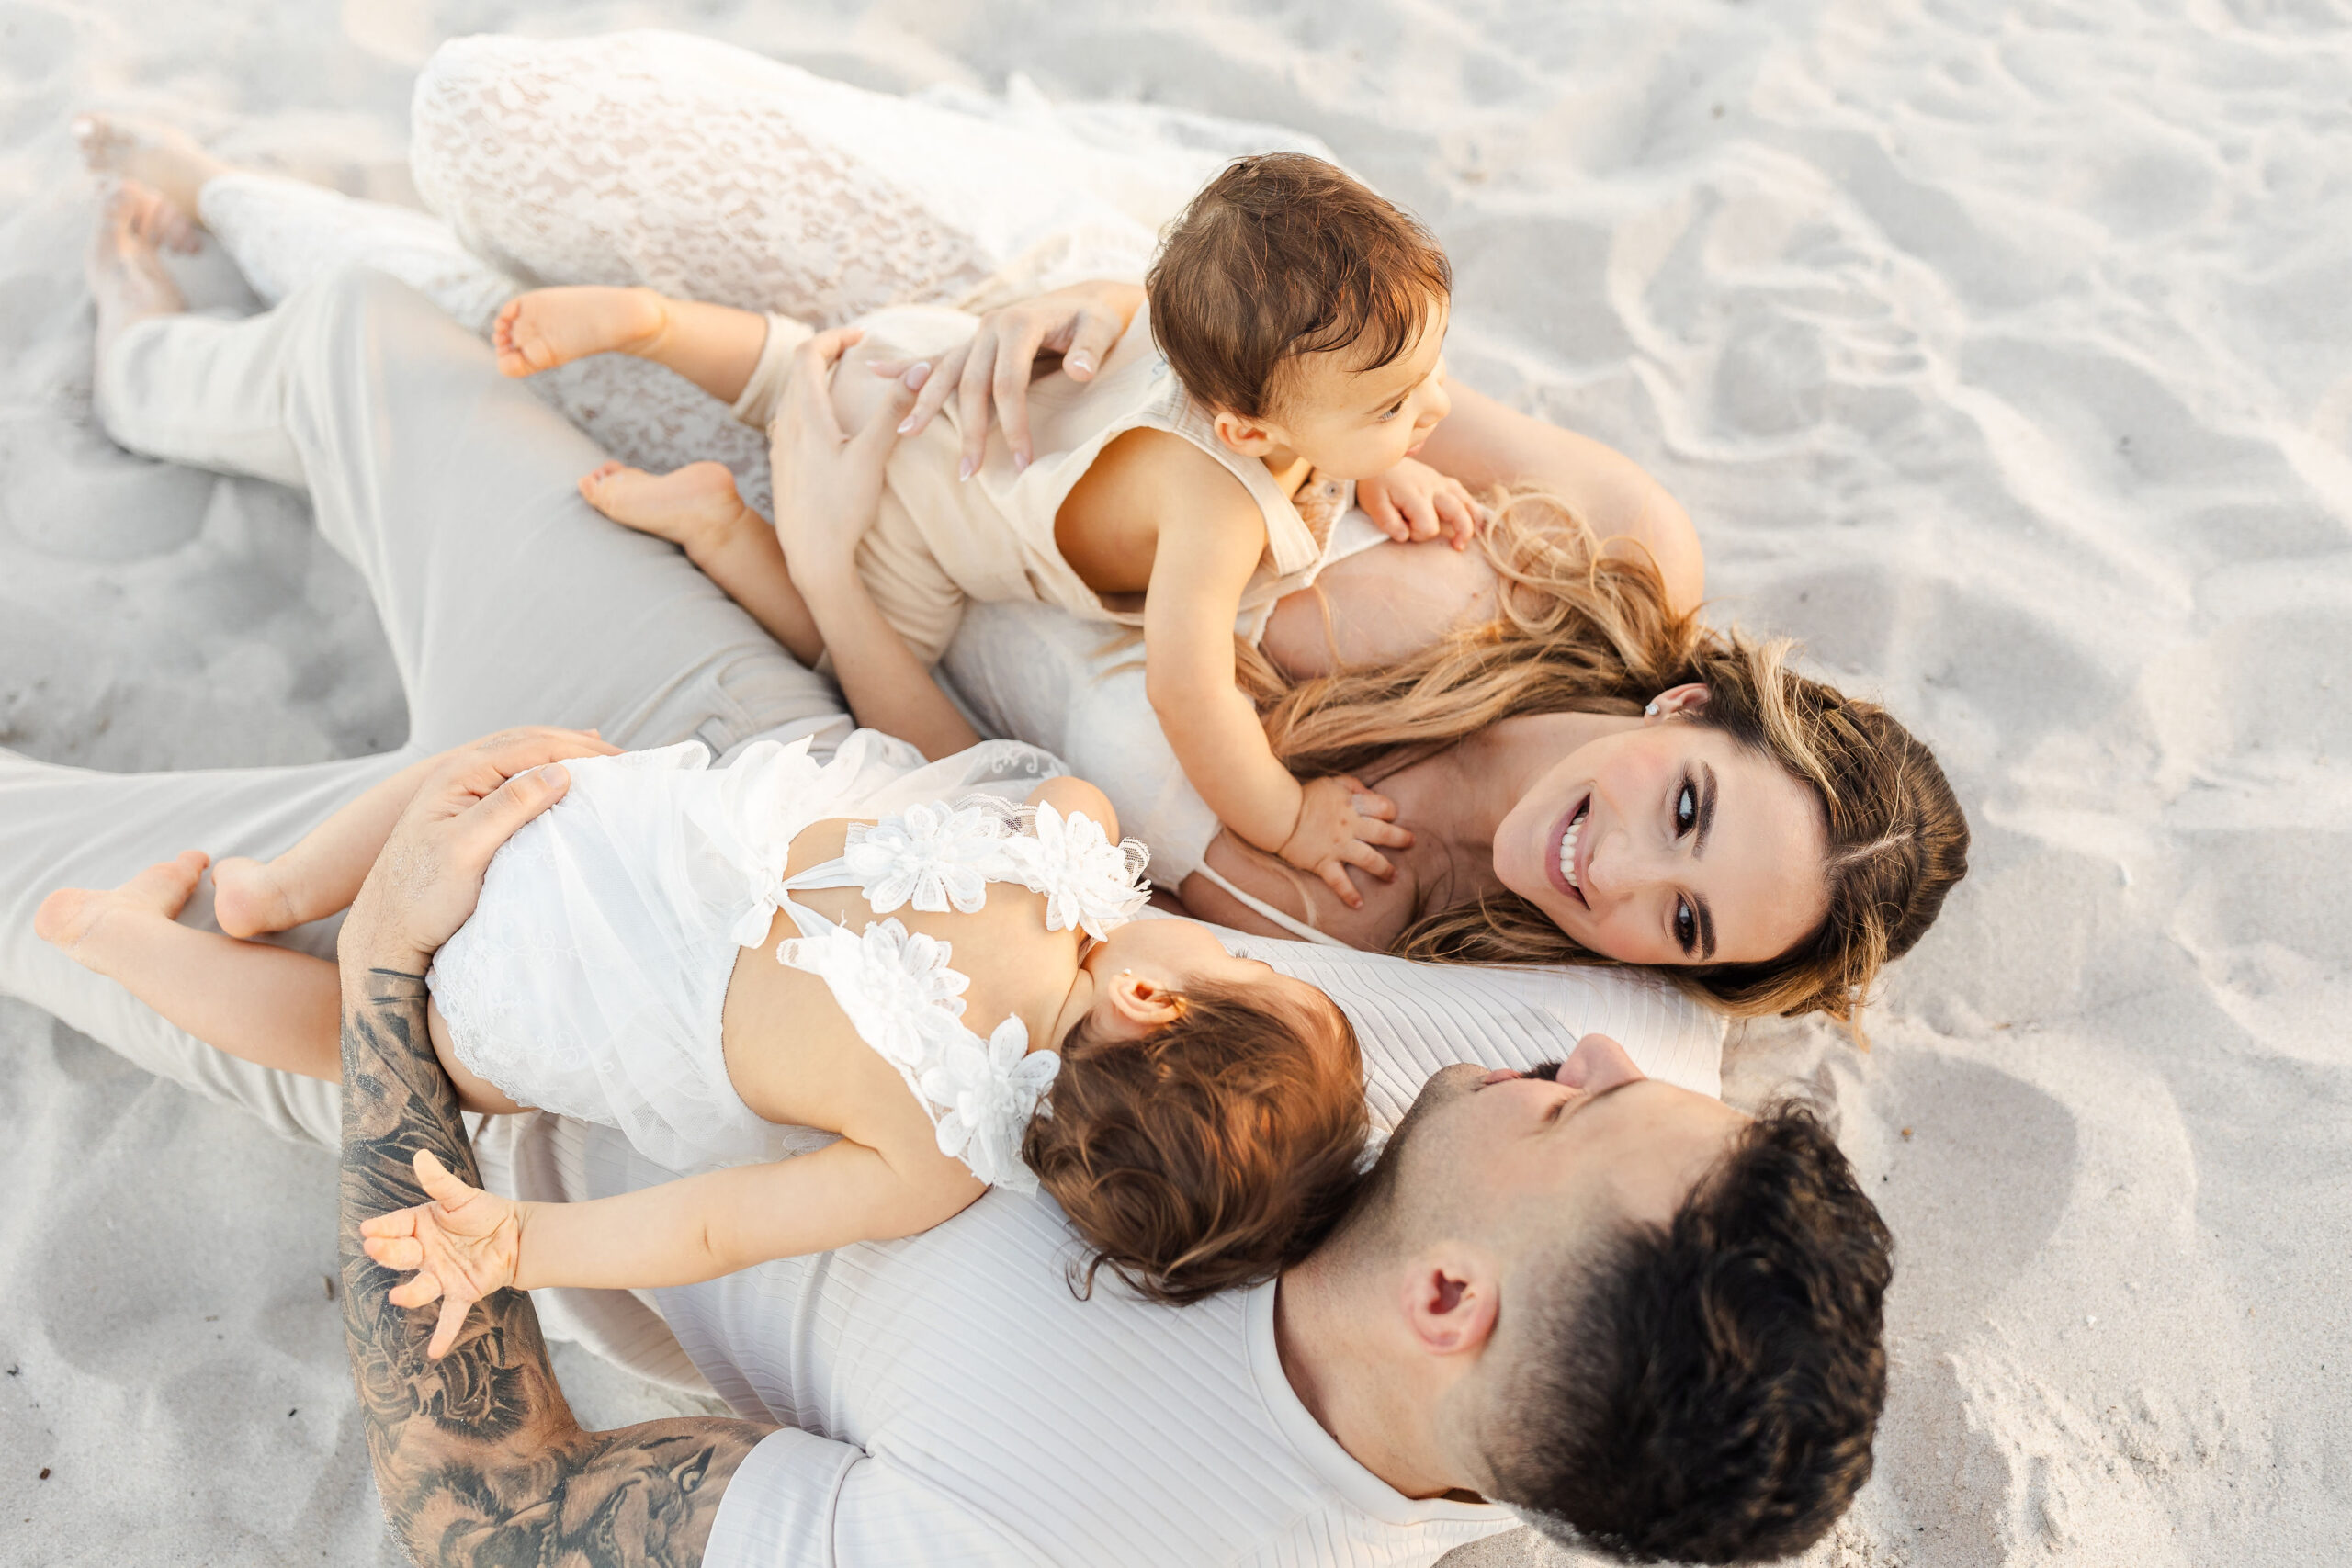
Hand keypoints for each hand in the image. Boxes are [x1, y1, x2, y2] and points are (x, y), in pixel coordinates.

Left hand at [340, 728, 611, 973]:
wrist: (386, 933)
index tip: (624, 763)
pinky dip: (547, 771)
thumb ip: (511, 805)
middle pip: (529, 743)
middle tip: (625, 759)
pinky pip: (515, 778)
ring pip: (523, 757)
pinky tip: (563, 774)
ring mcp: (462, 791)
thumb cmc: (422, 896)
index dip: (581, 750)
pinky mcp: (468, 813)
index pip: (533, 746)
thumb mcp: (467, 850)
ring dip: (564, 755)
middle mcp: (459, 773)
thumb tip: (562, 771)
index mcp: (459, 773)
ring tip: (604, 759)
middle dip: (578, 746)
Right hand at [360, 1150, 525, 1358]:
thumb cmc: (485, 1213)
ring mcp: (441, 1275)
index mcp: (420, 1227)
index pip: (396, 1227)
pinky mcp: (462, 1292)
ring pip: (420, 1287)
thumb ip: (440, 1182)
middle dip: (388, 1253)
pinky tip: (435, 1352)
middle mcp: (425, 1254)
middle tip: (375, 1247)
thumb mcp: (462, 1196)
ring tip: (399, 1296)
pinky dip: (443, 1333)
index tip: (367, 1229)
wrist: (516, 1235)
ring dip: (410, 1294)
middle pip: (401, 1256)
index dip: (382, 1228)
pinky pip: (450, 1315)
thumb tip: (420, 1156)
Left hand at [770, 327, 920, 583]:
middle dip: (826, 354)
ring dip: (815, 379)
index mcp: (806, 415)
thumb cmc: (841, 508)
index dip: (834, 337)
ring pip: (792, 396)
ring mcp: (781, 447)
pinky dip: (809, 405)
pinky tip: (828, 425)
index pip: (809, 354)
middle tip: (855, 352)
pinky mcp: (782, 467)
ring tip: (844, 381)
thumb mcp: (872, 456)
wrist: (811, 555)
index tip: (862, 336)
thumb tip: (921, 368)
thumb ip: (894, 410)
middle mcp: (787, 425)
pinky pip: (790, 420)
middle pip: (798, 372)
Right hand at [868, 279, 1142, 476]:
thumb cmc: (1096, 318)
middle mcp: (991, 326)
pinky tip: (874, 371)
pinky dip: (907, 367)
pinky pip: (936, 357)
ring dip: (927, 405)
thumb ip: (1090, 349)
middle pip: (972, 384)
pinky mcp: (972, 344)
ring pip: (946, 373)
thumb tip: (1079, 371)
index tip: (1022, 463)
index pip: (1009, 382)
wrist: (1084, 299)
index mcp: (1019, 323)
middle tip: (969, 473)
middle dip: (970, 430)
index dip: (1014, 424)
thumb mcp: (1102, 328)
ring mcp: (977, 334)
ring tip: (908, 433)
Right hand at [1277, 775, 1413, 908]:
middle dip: (1400, 839)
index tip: (1390, 815)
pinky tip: (1358, 904)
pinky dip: (1349, 895)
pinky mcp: (1324, 863)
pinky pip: (1340, 882)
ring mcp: (1338, 847)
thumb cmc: (1303, 796)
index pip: (1383, 807)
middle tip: (1410, 842)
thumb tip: (1369, 794)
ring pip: (1370, 859)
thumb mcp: (1331, 782)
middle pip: (1384, 833)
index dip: (1389, 810)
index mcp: (1353, 805)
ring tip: (1393, 876)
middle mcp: (1351, 827)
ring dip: (1384, 869)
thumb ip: (1352, 785)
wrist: (1278, 814)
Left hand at [1357, 458, 1482, 549]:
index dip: (1418, 535)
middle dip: (1461, 532)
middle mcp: (1432, 487)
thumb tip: (1403, 536)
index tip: (1404, 530)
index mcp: (1415, 495)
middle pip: (1457, 512)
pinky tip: (1475, 521)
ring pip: (1466, 502)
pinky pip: (1463, 493)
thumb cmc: (1375, 485)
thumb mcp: (1374, 504)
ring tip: (1473, 536)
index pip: (1428, 526)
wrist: (1378, 459)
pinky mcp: (1442, 480)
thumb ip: (1388, 521)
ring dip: (1472, 520)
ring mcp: (1440, 482)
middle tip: (1457, 547)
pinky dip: (1472, 507)